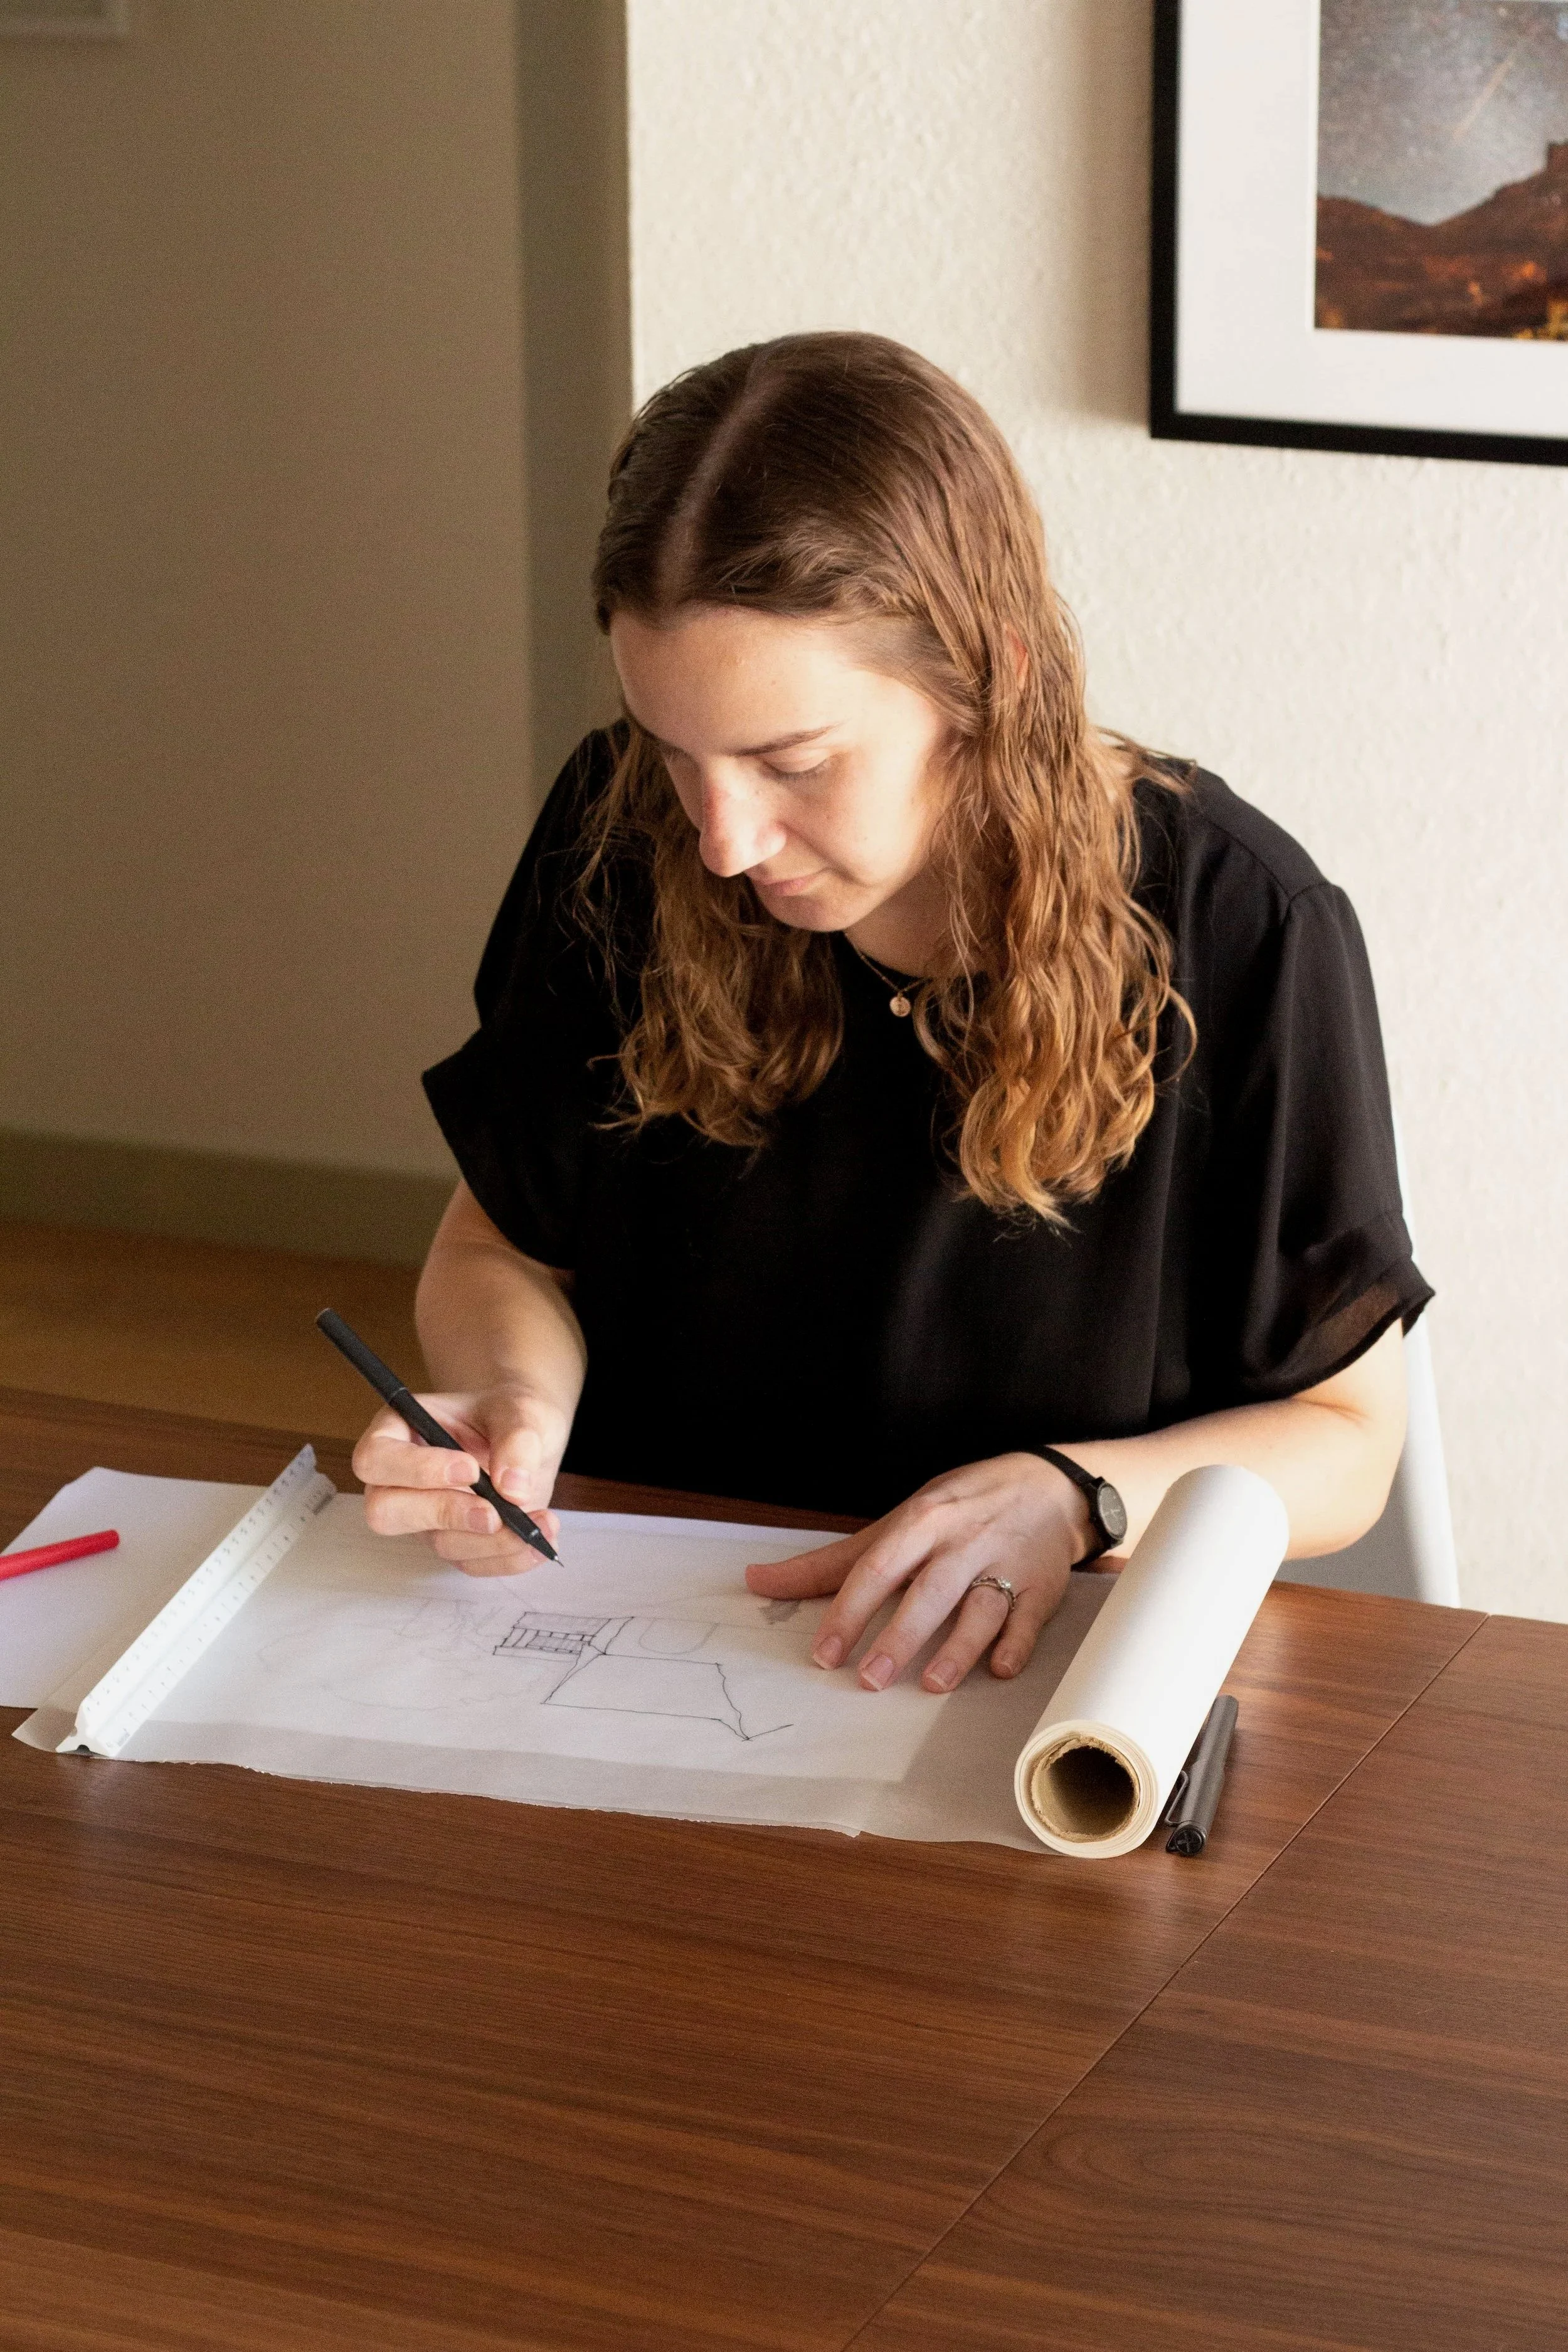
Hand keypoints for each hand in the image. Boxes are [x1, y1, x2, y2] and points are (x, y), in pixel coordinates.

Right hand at [352, 1385, 566, 1574]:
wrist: (530, 1437)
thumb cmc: (510, 1414)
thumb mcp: (521, 1410)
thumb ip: (517, 1438)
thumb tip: (512, 1487)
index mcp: (398, 1431)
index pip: (375, 1459)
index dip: (415, 1470)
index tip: (469, 1469)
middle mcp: (401, 1480)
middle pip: (386, 1512)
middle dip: (443, 1514)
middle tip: (493, 1512)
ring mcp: (424, 1517)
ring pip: (438, 1543)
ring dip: (492, 1541)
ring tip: (539, 1521)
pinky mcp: (454, 1542)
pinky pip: (471, 1563)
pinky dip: (509, 1558)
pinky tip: (539, 1540)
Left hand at [745, 1452, 1093, 1691]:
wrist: (1047, 1487)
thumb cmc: (959, 1509)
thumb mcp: (897, 1522)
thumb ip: (831, 1562)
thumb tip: (758, 1582)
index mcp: (921, 1522)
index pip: (877, 1567)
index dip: (848, 1610)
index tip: (824, 1653)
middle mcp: (962, 1542)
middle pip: (928, 1592)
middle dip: (899, 1636)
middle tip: (869, 1681)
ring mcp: (1006, 1564)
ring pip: (982, 1608)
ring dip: (959, 1648)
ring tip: (932, 1684)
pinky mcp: (1043, 1587)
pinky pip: (1028, 1620)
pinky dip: (1016, 1645)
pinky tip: (1000, 1670)